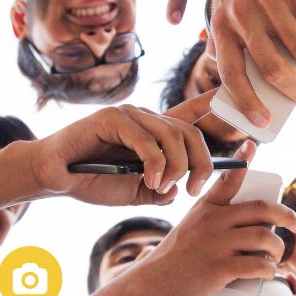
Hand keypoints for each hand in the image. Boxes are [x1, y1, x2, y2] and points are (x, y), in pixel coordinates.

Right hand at [27, 90, 216, 205]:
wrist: (56, 177)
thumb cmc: (94, 181)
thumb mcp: (138, 191)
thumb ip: (162, 188)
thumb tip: (181, 189)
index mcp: (155, 132)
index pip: (192, 114)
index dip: (215, 106)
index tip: (239, 104)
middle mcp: (146, 118)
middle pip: (192, 133)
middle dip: (202, 163)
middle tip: (193, 189)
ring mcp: (130, 115)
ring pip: (174, 136)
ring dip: (176, 167)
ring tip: (164, 187)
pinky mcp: (112, 118)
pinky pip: (147, 139)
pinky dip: (154, 163)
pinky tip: (149, 181)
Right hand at [115, 143, 295, 295]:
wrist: (155, 283)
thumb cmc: (179, 256)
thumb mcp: (193, 225)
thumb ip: (216, 218)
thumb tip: (256, 222)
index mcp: (206, 208)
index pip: (227, 180)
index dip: (242, 160)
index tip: (252, 145)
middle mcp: (212, 221)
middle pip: (262, 210)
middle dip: (288, 216)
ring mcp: (216, 244)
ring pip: (264, 237)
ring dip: (278, 247)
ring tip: (276, 255)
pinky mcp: (219, 268)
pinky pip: (256, 264)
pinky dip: (269, 268)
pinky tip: (269, 270)